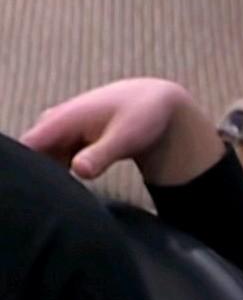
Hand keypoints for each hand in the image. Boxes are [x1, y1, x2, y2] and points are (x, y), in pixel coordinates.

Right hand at [20, 78, 223, 185]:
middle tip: (69, 194)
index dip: (33, 170)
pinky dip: (66, 175)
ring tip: (80, 188)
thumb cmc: (143, 117)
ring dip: (57, 177)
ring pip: (46, 161)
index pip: (27, 147)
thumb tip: (79, 170)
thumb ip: (100, 155)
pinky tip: (82, 186)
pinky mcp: (72, 142)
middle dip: (45, 177)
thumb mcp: (124, 138)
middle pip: (33, 157)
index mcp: (61, 120)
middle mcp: (55, 125)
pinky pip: (58, 161)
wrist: (157, 105)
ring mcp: (62, 133)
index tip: (50, 189)